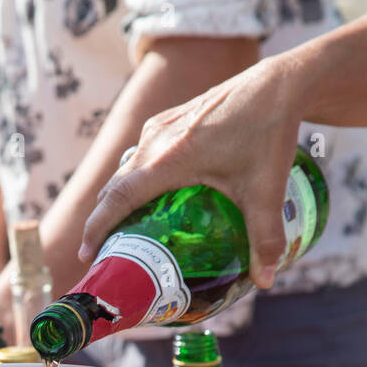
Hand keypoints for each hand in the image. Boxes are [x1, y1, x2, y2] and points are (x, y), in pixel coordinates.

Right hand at [80, 56, 304, 289]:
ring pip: (127, 170)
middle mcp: (155, 141)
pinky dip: (137, 181)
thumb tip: (265, 282)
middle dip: (104, 221)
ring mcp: (159, 127)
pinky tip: (153, 199)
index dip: (97, 228)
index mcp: (168, 159)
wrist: (278, 84)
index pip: (117, 198)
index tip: (88, 255)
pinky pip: (141, 155)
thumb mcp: (266, 190)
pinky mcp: (169, 120)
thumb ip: (265, 238)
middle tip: (107, 254)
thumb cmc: (269, 133)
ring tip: (126, 231)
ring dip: (119, 200)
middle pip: (114, 187)